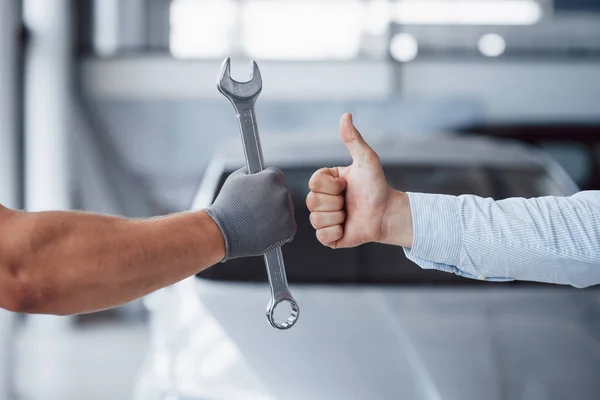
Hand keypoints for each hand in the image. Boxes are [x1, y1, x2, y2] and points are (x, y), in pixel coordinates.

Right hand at [206, 167, 295, 259]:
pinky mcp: (290, 228)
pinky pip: (288, 225)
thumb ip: (252, 170)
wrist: (223, 231)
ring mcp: (288, 211)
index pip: (276, 177)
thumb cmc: (227, 205)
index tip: (258, 192)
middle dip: (272, 199)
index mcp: (272, 177)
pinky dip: (279, 228)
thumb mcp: (236, 178)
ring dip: (277, 213)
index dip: (266, 185)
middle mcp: (283, 192)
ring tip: (258, 219)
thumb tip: (259, 170)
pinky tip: (264, 228)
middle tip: (256, 208)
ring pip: (286, 209)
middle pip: (283, 193)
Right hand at [307, 113, 412, 247]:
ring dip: (338, 217)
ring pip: (316, 219)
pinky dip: (336, 231)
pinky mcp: (329, 238)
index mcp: (325, 182)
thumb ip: (353, 139)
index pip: (313, 182)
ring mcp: (324, 219)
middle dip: (336, 202)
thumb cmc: (377, 186)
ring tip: (349, 214)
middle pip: (312, 201)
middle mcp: (321, 200)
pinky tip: (347, 226)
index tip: (346, 184)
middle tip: (349, 201)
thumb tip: (346, 115)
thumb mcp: (365, 160)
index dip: (331, 185)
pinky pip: (321, 236)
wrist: (388, 213)